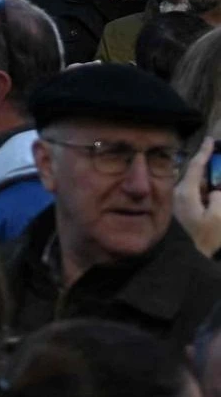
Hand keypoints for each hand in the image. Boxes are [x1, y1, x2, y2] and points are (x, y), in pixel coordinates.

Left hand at [179, 136, 220, 258]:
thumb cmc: (213, 237)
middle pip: (196, 172)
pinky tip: (215, 188)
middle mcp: (180, 196)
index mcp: (185, 194)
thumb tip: (215, 191)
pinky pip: (200, 191)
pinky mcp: (189, 209)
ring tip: (214, 166)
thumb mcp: (219, 215)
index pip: (195, 167)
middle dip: (207, 163)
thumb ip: (218, 196)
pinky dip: (209, 187)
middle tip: (215, 151)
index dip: (204, 153)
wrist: (205, 256)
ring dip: (209, 176)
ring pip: (199, 182)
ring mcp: (183, 202)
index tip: (209, 140)